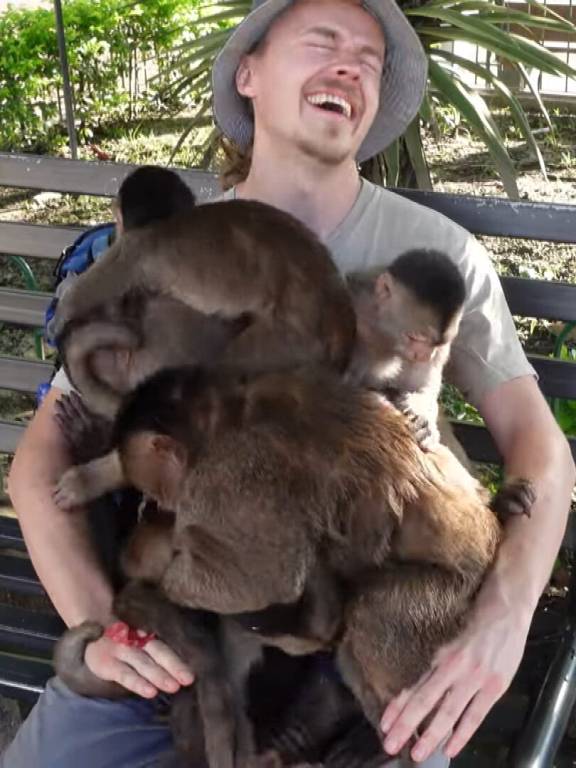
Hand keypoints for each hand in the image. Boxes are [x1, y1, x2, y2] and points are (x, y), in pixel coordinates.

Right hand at [84, 633, 194, 698]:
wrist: (89, 626)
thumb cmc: (121, 635)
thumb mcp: (139, 634)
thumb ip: (156, 644)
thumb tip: (182, 665)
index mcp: (148, 631)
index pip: (167, 642)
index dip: (180, 654)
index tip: (196, 667)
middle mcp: (136, 638)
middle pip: (159, 651)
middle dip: (175, 666)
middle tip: (189, 679)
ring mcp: (121, 649)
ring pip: (143, 663)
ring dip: (159, 675)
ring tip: (173, 687)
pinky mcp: (107, 663)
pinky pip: (124, 674)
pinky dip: (138, 683)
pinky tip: (149, 692)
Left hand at [380, 602, 530, 761]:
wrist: (505, 612)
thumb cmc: (475, 628)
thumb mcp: (450, 645)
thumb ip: (438, 668)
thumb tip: (419, 691)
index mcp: (441, 658)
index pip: (415, 687)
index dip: (398, 707)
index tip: (384, 724)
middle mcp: (453, 668)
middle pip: (425, 701)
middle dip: (406, 725)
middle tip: (389, 744)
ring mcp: (475, 679)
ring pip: (448, 712)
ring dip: (431, 736)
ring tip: (417, 755)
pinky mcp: (495, 687)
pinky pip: (476, 716)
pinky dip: (462, 735)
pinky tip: (450, 749)